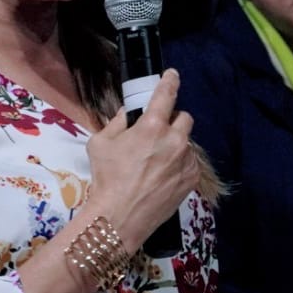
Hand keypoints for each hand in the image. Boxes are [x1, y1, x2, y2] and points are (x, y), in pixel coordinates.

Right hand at [83, 69, 197, 249]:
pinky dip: (180, 164)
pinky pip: (190, 163)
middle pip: (184, 118)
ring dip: (176, 145)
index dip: (169, 81)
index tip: (172, 75)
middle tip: (158, 133)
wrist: (120, 217)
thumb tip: (128, 114)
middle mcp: (175, 140)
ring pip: (187, 143)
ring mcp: (186, 160)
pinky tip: (163, 176)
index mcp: (152, 126)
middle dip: (172, 121)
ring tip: (157, 162)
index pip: (166, 94)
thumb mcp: (100, 143)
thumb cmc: (106, 178)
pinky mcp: (192, 179)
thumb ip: (117, 123)